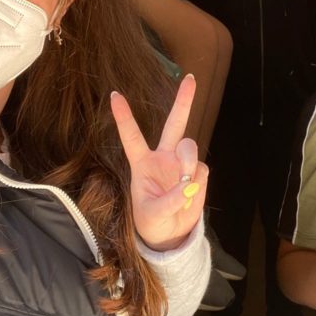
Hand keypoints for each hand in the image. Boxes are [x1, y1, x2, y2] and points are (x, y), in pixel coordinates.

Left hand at [111, 74, 207, 251]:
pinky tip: (189, 197)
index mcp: (142, 163)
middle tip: (191, 78)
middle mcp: (163, 157)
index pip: (131, 136)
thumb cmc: (152, 222)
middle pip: (174, 123)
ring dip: (188, 161)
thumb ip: (169, 200)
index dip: (123, 116)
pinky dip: (197, 184)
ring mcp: (182, 164)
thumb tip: (189, 183)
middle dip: (183, 101)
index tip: (114, 95)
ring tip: (185, 183)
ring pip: (190, 147)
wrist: (171, 236)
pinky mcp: (198, 174)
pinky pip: (201, 170)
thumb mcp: (152, 215)